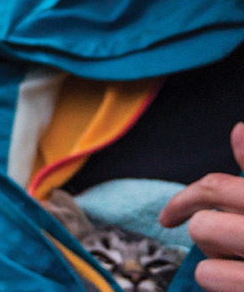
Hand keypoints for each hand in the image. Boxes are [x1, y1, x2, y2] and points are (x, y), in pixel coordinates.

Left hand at [159, 122, 243, 291]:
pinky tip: (242, 282)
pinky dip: (221, 282)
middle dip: (211, 236)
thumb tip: (238, 131)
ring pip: (206, 260)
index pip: (216, 188)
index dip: (186, 197)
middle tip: (234, 243)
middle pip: (204, 227)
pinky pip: (211, 279)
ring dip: (218, 263)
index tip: (172, 214)